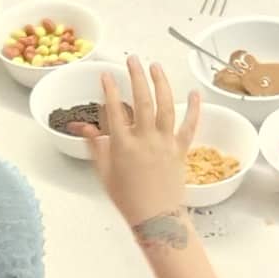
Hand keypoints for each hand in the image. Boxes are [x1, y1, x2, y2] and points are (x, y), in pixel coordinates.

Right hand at [73, 55, 199, 228]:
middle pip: (142, 101)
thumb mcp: (104, 172)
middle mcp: (145, 140)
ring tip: (156, 66)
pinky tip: (194, 93)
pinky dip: (194, 109)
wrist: (156, 217)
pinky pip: (189, 126)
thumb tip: (84, 127)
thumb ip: (95, 146)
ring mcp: (165, 143)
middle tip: (132, 60)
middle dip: (137, 77)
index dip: (110, 90)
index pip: (115, 111)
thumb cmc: (127, 198)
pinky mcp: (181, 150)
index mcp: (123, 146)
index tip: (106, 75)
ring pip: (165, 107)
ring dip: (161, 84)